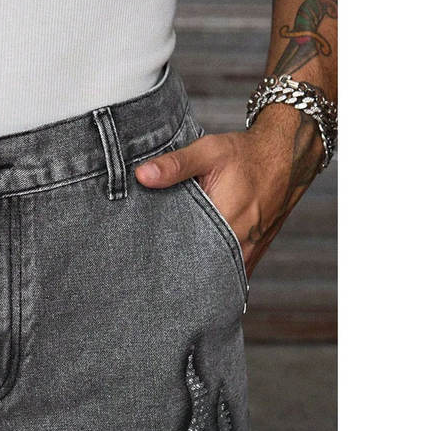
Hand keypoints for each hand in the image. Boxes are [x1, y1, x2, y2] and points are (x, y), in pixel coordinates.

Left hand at [134, 106, 322, 276]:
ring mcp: (250, 251)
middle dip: (182, 276)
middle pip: (203, 272)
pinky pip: (233, 272)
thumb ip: (175, 165)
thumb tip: (142, 176)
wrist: (287, 155)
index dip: (169, 265)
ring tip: (177, 278)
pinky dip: (217, 272)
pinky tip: (201, 271)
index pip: (189, 258)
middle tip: (159, 275)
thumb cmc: (246, 154)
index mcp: (225, 223)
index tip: (152, 266)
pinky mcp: (256, 252)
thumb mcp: (209, 152)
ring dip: (201, 276)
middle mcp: (240, 244)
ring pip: (219, 275)